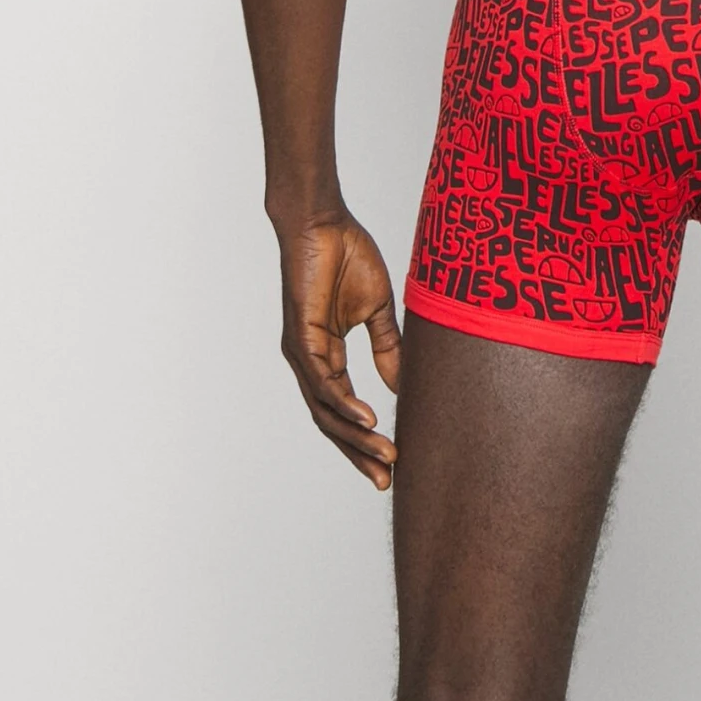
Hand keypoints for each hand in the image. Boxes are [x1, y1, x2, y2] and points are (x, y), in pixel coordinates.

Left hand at [276, 211, 402, 488]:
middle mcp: (310, 361)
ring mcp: (302, 352)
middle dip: (359, 452)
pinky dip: (343, 404)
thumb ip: (387, 346)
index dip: (365, 438)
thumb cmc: (346, 255)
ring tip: (384, 456)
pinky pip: (321, 382)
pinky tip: (365, 418)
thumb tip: (400, 385)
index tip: (392, 462)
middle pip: (332, 421)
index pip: (343, 409)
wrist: (322, 221)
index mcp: (326, 355)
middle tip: (386, 479)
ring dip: (354, 437)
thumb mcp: (377, 309)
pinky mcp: (300, 337)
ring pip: (326, 410)